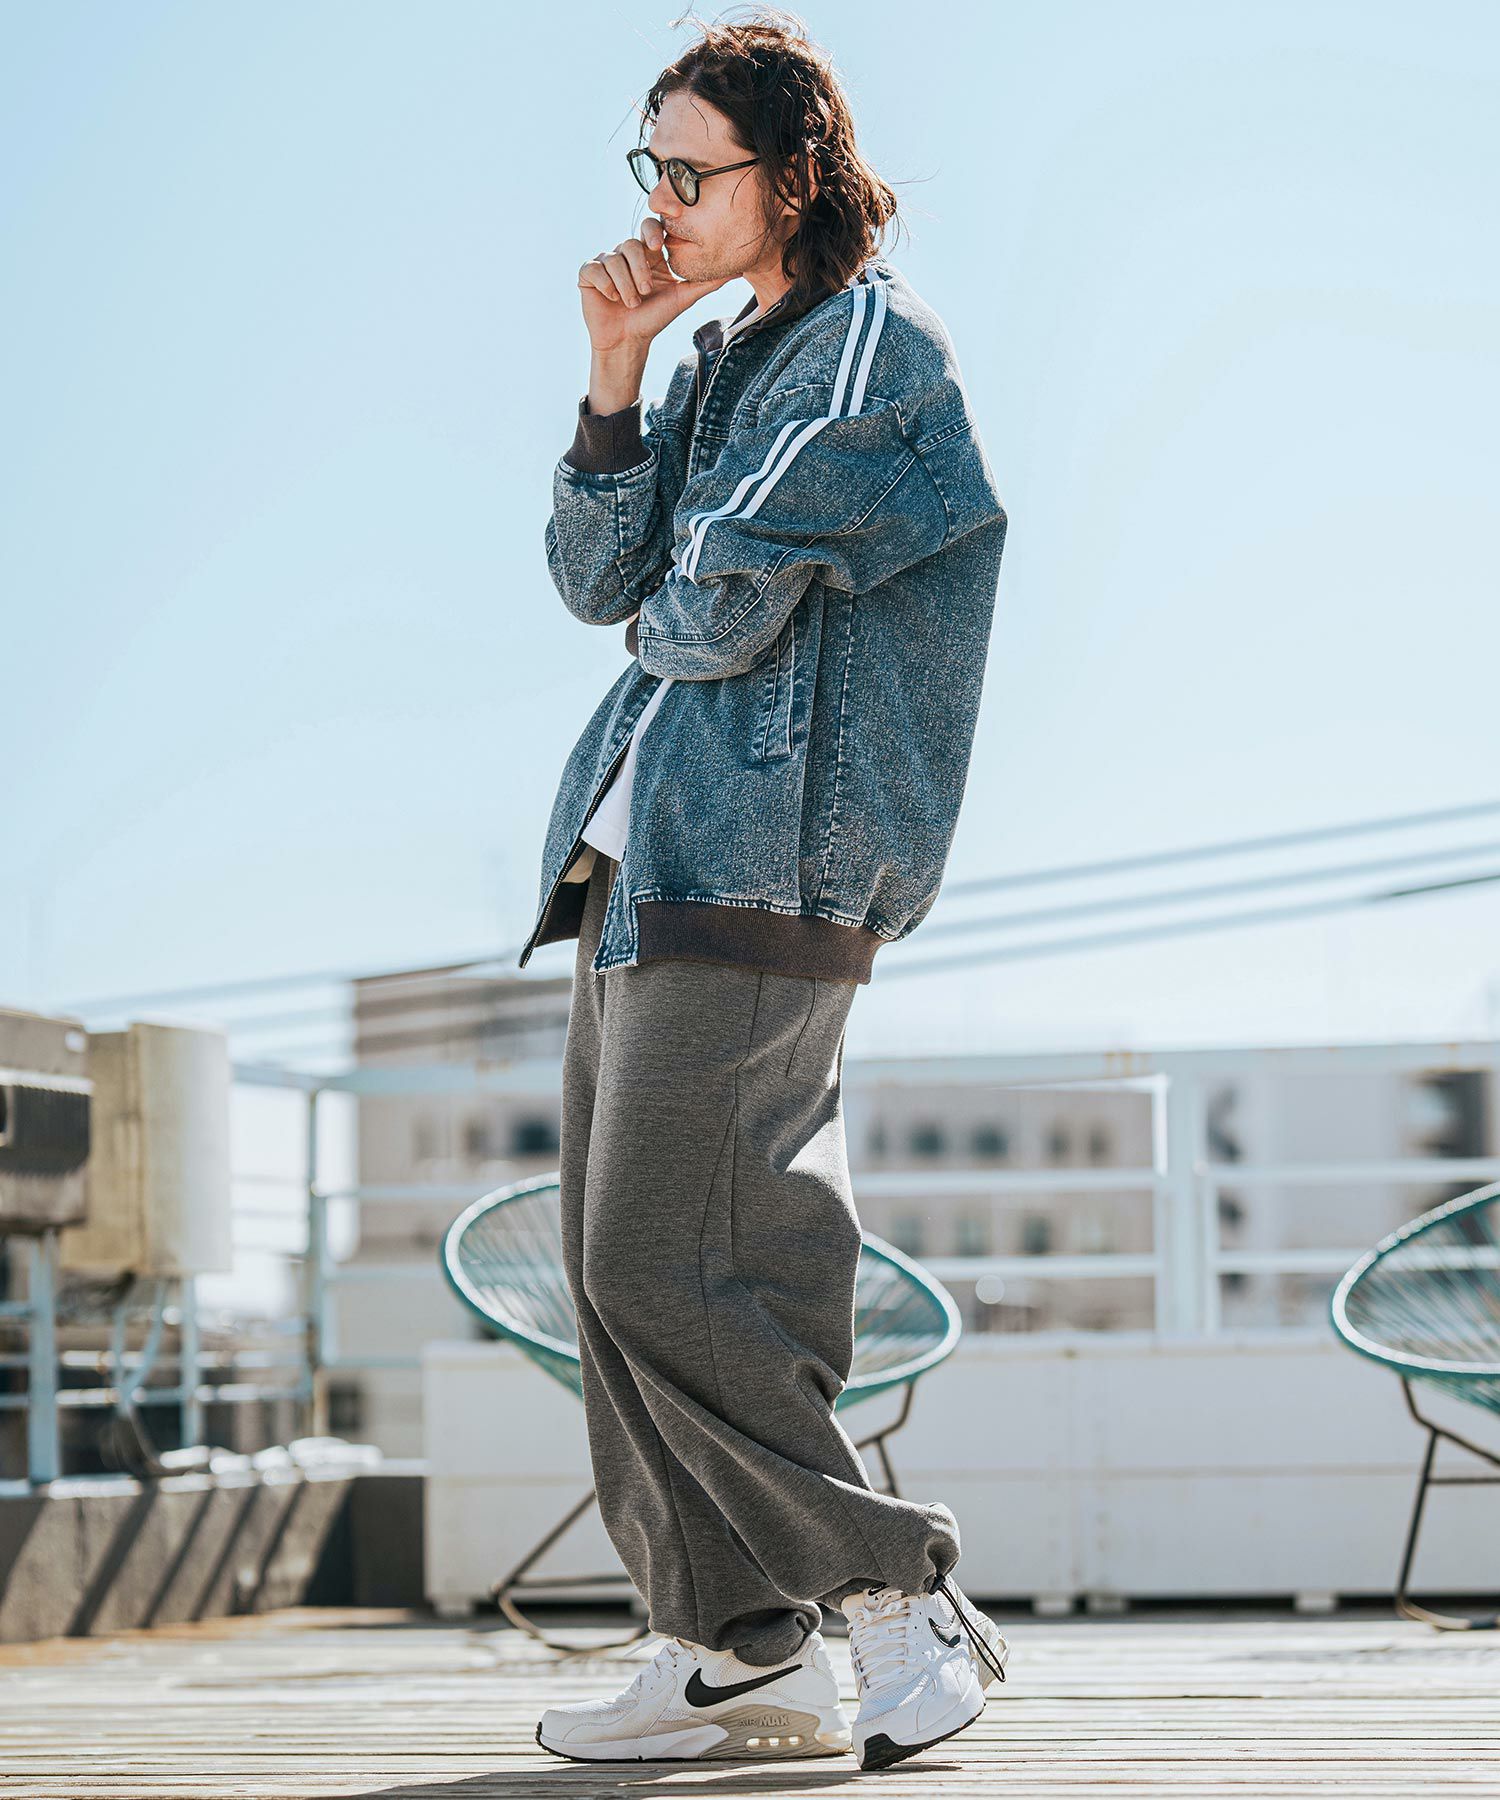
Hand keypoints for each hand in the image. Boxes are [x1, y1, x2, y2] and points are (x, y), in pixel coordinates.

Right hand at [577, 217, 731, 354]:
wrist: (628, 342)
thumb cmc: (654, 319)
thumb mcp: (683, 298)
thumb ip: (707, 282)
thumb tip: (738, 271)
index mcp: (649, 254)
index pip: (650, 227)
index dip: (652, 232)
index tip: (658, 247)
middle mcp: (627, 253)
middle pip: (631, 244)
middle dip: (640, 269)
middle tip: (646, 291)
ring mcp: (606, 262)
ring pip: (613, 258)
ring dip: (625, 286)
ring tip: (631, 304)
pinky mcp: (589, 273)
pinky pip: (595, 269)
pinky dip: (606, 286)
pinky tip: (612, 299)